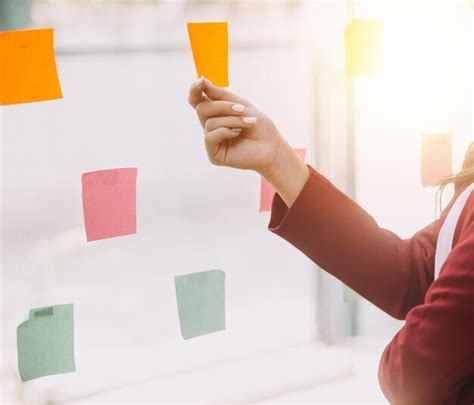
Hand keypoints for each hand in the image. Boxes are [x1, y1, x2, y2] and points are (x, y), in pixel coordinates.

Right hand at [188, 77, 308, 207]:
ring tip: (247, 123)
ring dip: (231, 120)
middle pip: (202, 108)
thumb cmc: (259, 126)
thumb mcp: (241, 104)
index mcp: (216, 114)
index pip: (197, 100)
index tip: (201, 80)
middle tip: (242, 109)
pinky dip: (225, 132)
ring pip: (210, 123)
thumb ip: (221, 95)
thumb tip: (201, 80)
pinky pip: (210, 137)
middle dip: (223, 106)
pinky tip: (237, 133)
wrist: (272, 147)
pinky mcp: (214, 155)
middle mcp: (211, 127)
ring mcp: (212, 141)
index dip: (195, 90)